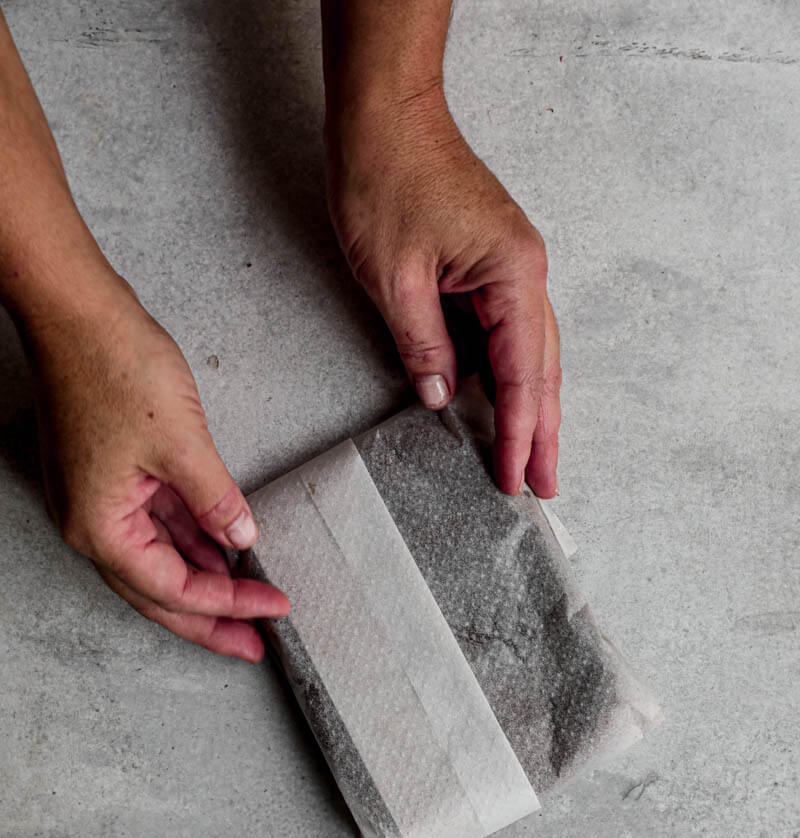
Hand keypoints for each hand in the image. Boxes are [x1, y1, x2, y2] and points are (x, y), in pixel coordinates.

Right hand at [25, 274, 287, 661]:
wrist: (76, 310)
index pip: (173, 589)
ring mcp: (99, 502)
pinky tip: (224, 552)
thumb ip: (216, 501)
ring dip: (204, 583)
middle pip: (159, 593)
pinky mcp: (112, 478)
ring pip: (159, 562)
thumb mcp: (181, 442)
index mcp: (101, 527)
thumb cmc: (113, 366)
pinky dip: (192, 542)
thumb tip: (242, 540)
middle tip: (255, 645)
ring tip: (249, 602)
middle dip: (211, 621)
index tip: (273, 606)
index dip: (227, 604)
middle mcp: (93, 524)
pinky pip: (157, 527)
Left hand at [325, 89, 561, 497]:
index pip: (523, 375)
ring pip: (528, 353)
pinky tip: (502, 405)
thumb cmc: (387, 176)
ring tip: (532, 458)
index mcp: (513, 274)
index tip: (516, 478)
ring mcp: (511, 266)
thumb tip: (441, 396)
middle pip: (541, 369)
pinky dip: (506, 373)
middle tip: (544, 486)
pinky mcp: (490, 263)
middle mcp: (525, 271)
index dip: (520, 433)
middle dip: (544, 431)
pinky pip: (504, 331)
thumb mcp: (394, 278)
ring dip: (531, 407)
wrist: (384, 113)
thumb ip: (423, 346)